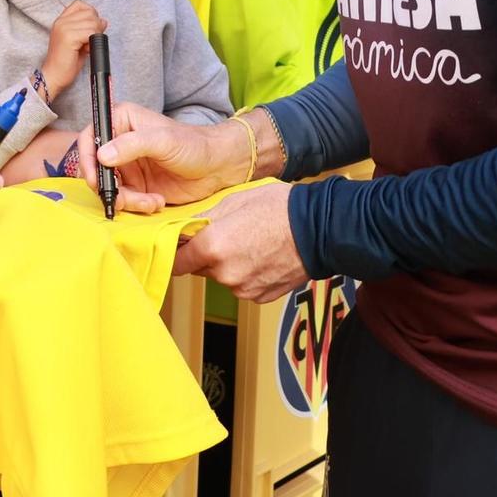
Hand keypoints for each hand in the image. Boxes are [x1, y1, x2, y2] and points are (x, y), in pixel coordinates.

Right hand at [42, 1, 107, 97]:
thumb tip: (103, 21)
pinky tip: (86, 51)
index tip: (90, 29)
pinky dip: (92, 42)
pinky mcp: (68, 37)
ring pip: (92, 23)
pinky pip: (90, 33)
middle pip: (90, 13)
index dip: (90, 14)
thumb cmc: (66, 62)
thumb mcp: (78, 41)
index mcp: (61, 20)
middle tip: (90, 41)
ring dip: (95, 35)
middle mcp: (61, 21)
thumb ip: (89, 29)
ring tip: (87, 47)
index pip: (80, 5)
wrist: (53, 76)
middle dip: (96, 27)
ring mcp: (64, 28)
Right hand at [70, 102, 253, 214]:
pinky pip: (125, 201)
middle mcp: (120, 144)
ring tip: (150, 201)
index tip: (94, 179)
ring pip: (109, 189)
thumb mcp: (163, 140)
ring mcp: (128, 167)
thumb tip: (102, 156)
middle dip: (107, 187)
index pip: (91, 137)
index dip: (86, 159)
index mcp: (122, 122)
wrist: (218, 168)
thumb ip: (132, 145)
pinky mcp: (137, 187)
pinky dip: (137, 206)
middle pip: (96, 168)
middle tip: (122, 199)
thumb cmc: (194, 144)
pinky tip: (156, 202)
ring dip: (126, 200)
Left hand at [172, 182, 310, 302]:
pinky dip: (247, 274)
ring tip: (251, 242)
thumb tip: (185, 229)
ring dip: (228, 264)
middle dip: (206, 254)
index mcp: (212, 248)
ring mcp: (243, 289)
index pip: (176, 262)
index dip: (177, 252)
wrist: (319, 230)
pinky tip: (262, 256)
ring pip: (223, 277)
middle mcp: (224, 274)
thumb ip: (205, 218)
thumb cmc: (279, 209)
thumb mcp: (235, 200)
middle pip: (200, 268)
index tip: (182, 245)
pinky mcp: (260, 296)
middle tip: (226, 235)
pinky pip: (243, 285)